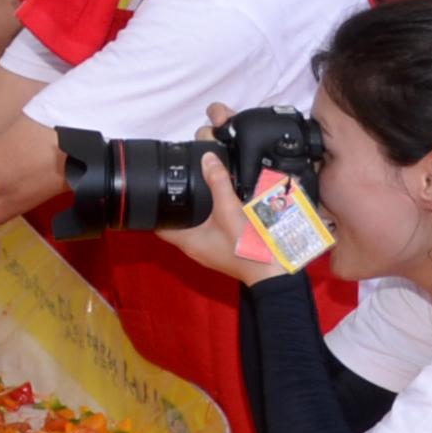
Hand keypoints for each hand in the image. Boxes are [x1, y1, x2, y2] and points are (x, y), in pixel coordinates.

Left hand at [158, 152, 292, 286]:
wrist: (275, 273)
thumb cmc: (249, 248)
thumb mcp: (230, 209)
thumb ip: (218, 183)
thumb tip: (207, 159)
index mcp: (188, 241)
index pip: (159, 225)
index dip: (155, 209)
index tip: (157, 192)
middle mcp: (197, 248)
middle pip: (179, 223)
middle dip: (180, 206)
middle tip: (182, 186)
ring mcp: (212, 250)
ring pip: (198, 227)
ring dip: (200, 211)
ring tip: (203, 192)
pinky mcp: (226, 250)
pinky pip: (215, 231)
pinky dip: (217, 219)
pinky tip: (226, 207)